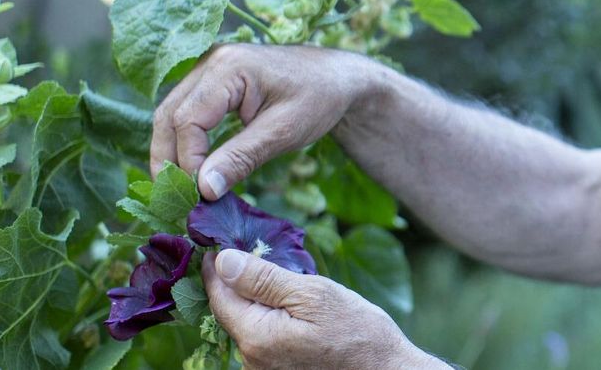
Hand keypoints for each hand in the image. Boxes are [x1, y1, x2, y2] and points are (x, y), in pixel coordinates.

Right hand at [150, 44, 367, 198]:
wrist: (339, 78)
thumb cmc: (320, 99)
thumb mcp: (284, 131)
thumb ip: (242, 157)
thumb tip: (203, 189)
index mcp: (230, 67)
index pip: (188, 119)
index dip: (188, 160)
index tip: (199, 195)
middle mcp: (212, 61)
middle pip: (169, 114)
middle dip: (168, 158)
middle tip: (174, 199)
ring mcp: (210, 69)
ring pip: (172, 113)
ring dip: (172, 151)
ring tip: (180, 190)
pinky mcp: (214, 81)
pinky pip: (188, 111)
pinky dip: (185, 141)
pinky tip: (192, 169)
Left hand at [202, 250, 446, 369]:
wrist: (384, 369)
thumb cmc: (357, 330)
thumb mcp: (313, 293)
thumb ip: (264, 279)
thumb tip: (223, 261)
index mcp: (256, 338)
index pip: (220, 297)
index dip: (216, 268)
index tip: (215, 244)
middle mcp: (250, 361)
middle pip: (231, 311)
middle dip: (238, 282)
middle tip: (251, 250)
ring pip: (247, 324)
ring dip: (255, 300)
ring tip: (276, 277)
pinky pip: (262, 339)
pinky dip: (268, 318)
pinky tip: (288, 305)